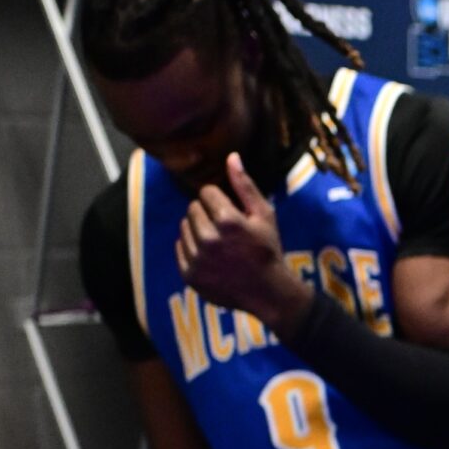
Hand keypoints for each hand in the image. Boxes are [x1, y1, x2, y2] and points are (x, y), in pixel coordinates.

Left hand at [179, 153, 309, 328]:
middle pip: (193, 208)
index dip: (219, 199)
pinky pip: (180, 247)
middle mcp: (208, 238)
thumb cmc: (268, 249)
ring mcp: (197, 258)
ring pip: (184, 226)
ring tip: (216, 241)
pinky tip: (209, 254)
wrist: (267, 291)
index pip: (206, 192)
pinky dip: (191, 247)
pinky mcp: (189, 273)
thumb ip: (245, 186)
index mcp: (227, 220)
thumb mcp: (264, 215)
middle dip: (207, 212)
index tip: (230, 211)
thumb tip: (231, 156)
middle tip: (223, 227)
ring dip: (197, 228)